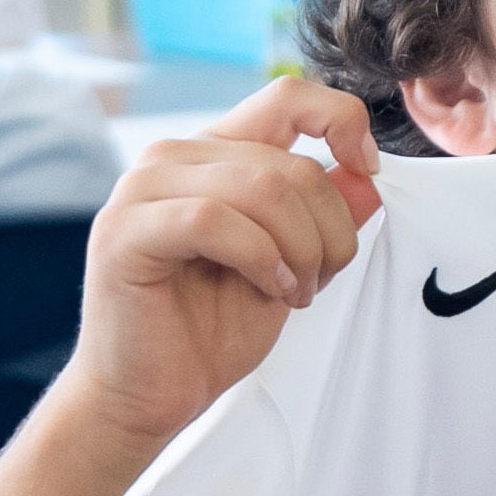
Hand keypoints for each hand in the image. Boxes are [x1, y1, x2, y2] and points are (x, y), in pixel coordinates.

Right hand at [57, 78, 380, 452]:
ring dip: (299, 249)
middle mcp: (176, 157)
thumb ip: (325, 221)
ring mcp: (144, 189)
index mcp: (216, 155)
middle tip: (317, 283)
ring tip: (293, 294)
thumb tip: (368, 178)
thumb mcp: (291, 270)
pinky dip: (260, 258)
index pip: (289, 97)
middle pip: (290, 162)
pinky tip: (268, 289)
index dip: (342, 123)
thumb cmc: (209, 335)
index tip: (368, 173)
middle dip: (329, 231)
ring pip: (261, 186)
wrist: (148, 397)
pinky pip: (216, 220)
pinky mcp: (126, 229)